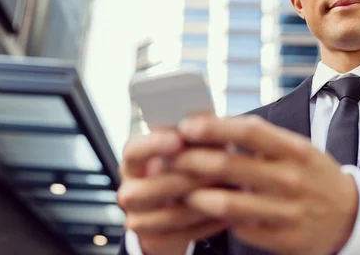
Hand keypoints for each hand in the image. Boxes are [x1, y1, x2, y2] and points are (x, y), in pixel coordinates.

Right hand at [118, 128, 227, 254]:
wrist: (174, 210)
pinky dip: (207, 224)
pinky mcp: (152, 240)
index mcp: (134, 160)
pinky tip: (228, 213)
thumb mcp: (188, 149)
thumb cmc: (185, 169)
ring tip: (230, 192)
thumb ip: (195, 136)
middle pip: (151, 186)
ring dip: (202, 202)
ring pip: (168, 214)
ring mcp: (138, 218)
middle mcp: (129, 189)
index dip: (154, 144)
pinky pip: (181, 235)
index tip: (179, 140)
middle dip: (188, 178)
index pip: (134, 150)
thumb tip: (211, 119)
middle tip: (220, 170)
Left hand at [173, 115, 358, 254]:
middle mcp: (292, 178)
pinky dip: (222, 220)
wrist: (351, 216)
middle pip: (231, 166)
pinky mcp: (286, 239)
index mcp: (295, 149)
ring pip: (230, 204)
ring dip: (197, 196)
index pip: (249, 132)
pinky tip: (210, 213)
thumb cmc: (314, 175)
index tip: (186, 126)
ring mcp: (289, 211)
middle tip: (168, 158)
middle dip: (192, 161)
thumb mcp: (297, 149)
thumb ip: (261, 140)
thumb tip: (213, 125)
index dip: (214, 128)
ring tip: (179, 189)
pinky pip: (242, 229)